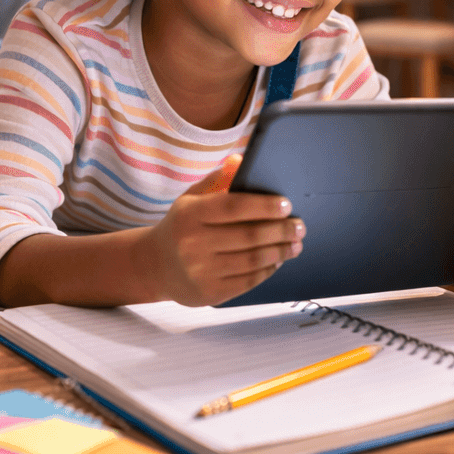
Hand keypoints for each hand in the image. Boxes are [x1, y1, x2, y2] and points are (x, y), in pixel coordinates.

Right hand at [138, 155, 305, 306]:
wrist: (154, 265)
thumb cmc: (181, 226)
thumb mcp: (191, 199)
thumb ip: (217, 179)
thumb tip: (241, 160)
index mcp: (189, 215)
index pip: (233, 207)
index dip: (264, 205)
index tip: (286, 204)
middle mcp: (193, 244)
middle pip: (249, 235)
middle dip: (281, 230)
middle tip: (299, 226)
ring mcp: (200, 271)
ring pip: (253, 260)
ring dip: (280, 251)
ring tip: (295, 243)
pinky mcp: (209, 293)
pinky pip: (248, 281)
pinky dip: (268, 270)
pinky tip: (277, 260)